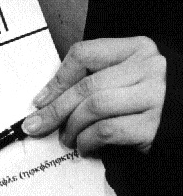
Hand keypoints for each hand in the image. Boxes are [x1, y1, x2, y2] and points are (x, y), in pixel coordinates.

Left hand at [21, 37, 165, 155]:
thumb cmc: (158, 98)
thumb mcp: (134, 75)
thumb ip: (103, 77)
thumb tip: (54, 99)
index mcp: (137, 48)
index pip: (85, 53)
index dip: (58, 78)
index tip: (40, 99)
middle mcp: (147, 68)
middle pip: (87, 85)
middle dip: (55, 108)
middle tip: (36, 125)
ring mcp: (154, 96)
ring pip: (94, 107)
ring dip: (72, 127)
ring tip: (67, 139)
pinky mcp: (155, 126)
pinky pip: (108, 131)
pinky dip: (89, 141)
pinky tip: (86, 148)